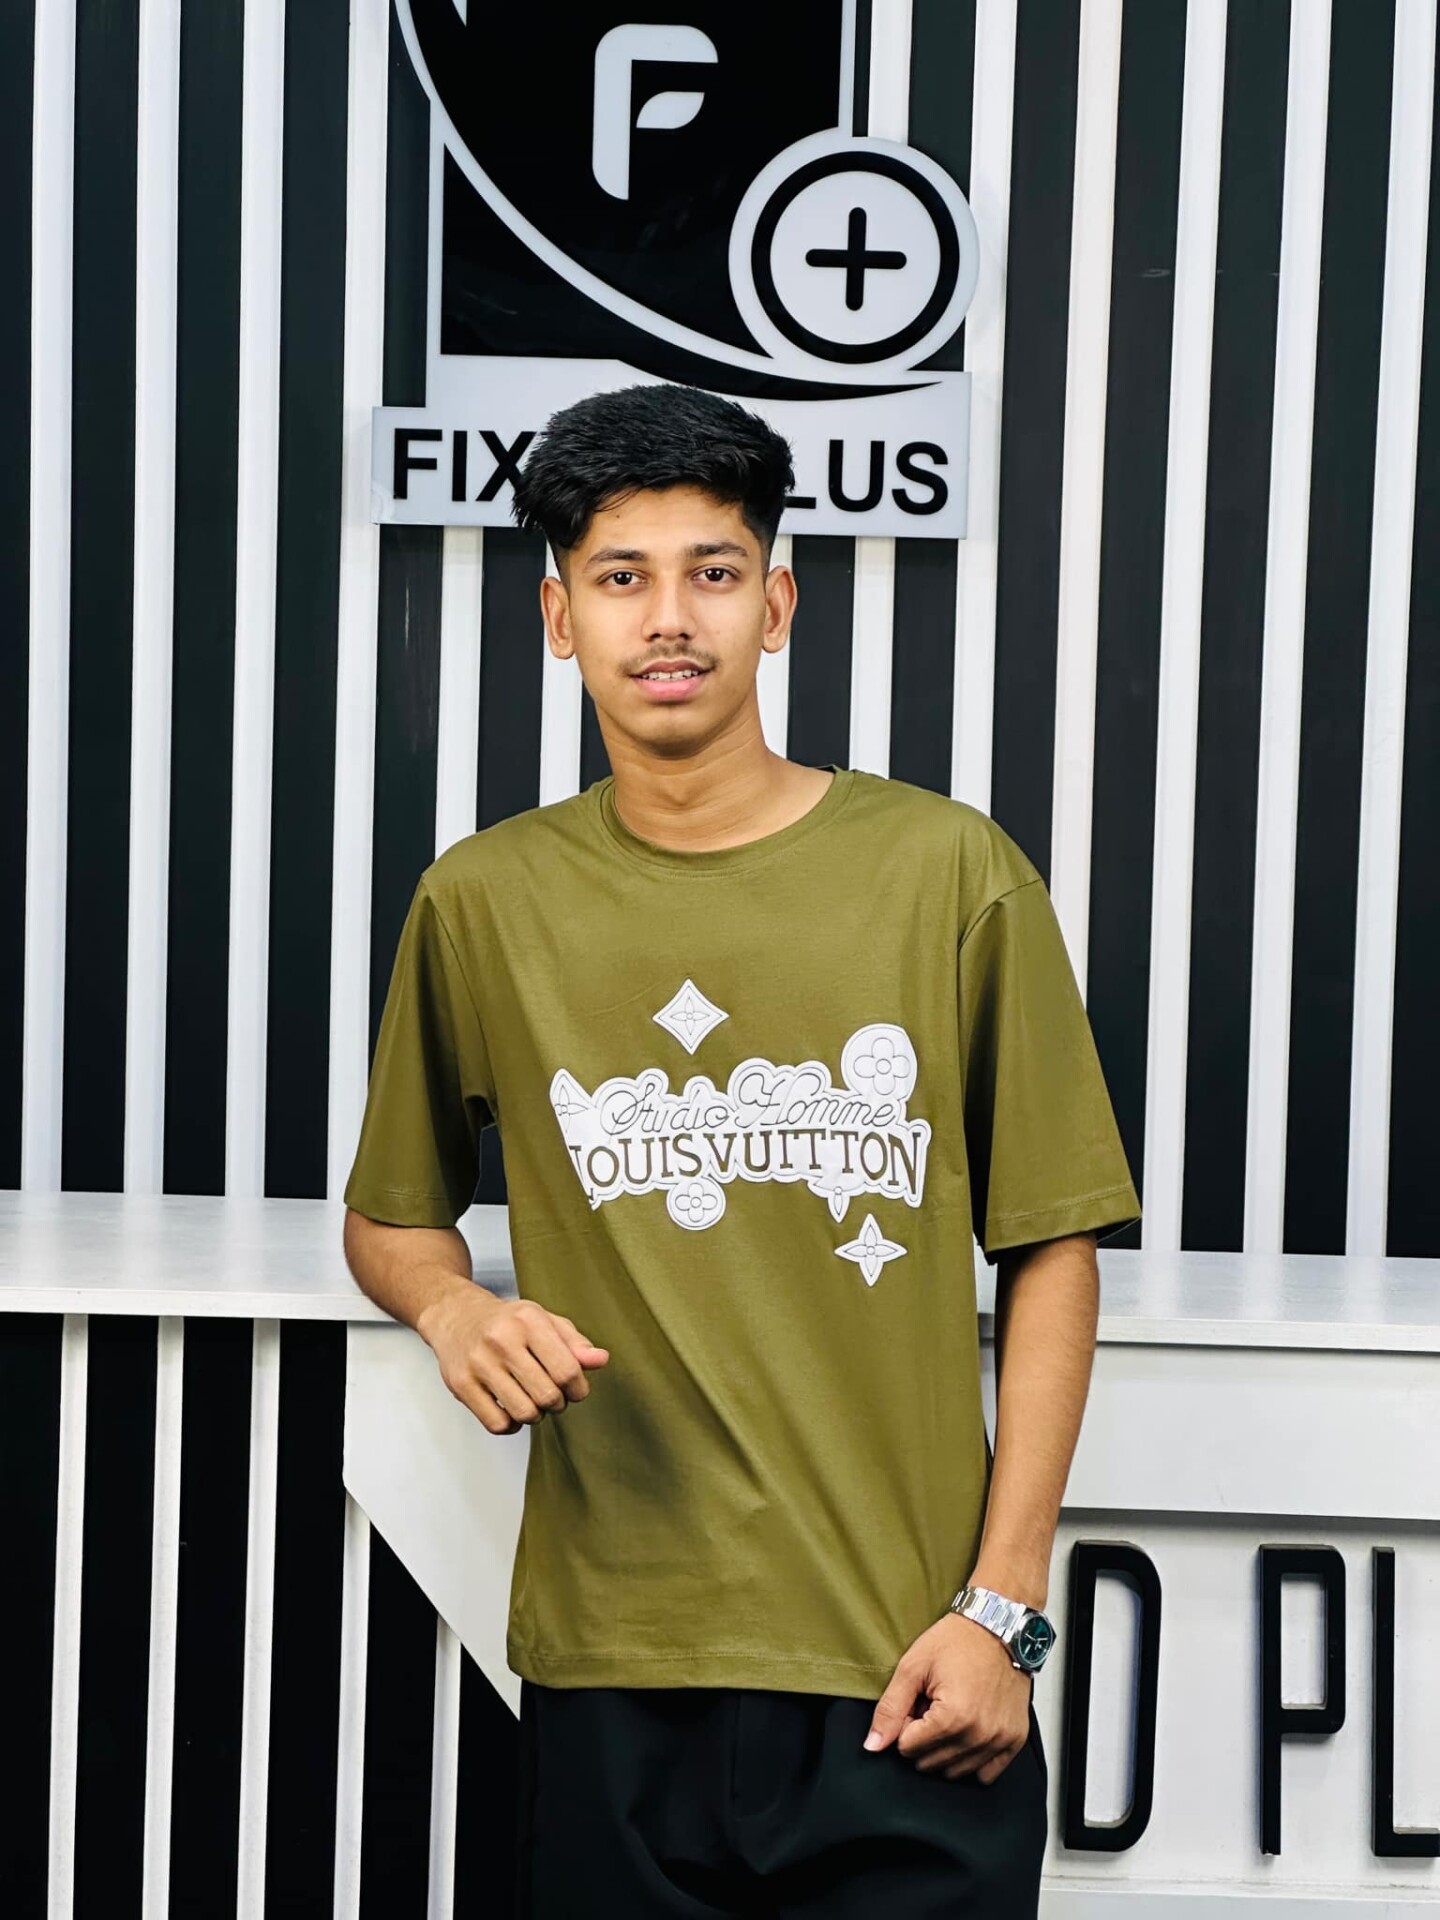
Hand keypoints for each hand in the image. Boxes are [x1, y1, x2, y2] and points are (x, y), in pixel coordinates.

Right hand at [421, 1289, 608, 1435]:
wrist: (456, 1315)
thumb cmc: (507, 1321)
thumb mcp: (544, 1320)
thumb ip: (575, 1343)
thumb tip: (601, 1360)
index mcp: (528, 1321)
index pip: (567, 1371)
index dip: (578, 1389)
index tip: (574, 1389)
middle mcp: (502, 1340)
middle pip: (548, 1396)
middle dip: (558, 1403)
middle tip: (552, 1395)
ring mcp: (478, 1363)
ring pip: (524, 1413)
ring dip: (535, 1415)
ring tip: (531, 1400)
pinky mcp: (461, 1384)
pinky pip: (497, 1424)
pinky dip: (511, 1425)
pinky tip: (511, 1409)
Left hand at [863, 1612, 1031, 1782]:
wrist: (998, 1626)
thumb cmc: (957, 1641)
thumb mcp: (913, 1666)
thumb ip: (890, 1709)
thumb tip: (872, 1745)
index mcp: (953, 1718)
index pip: (908, 1748)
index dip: (906, 1722)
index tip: (918, 1700)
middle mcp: (979, 1735)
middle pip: (930, 1763)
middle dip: (924, 1738)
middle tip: (933, 1706)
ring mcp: (1000, 1740)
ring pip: (955, 1772)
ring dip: (946, 1748)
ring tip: (952, 1714)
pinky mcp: (1015, 1740)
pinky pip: (987, 1775)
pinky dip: (973, 1759)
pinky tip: (969, 1731)